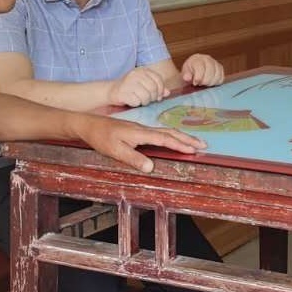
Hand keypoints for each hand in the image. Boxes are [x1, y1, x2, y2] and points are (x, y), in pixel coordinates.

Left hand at [74, 113, 203, 171]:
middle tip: (203, 145)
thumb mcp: (115, 151)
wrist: (88, 124)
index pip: (165, 139)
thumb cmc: (100, 137)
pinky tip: (172, 139)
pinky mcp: (137, 130)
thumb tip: (151, 167)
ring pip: (165, 131)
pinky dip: (170, 135)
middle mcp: (143, 129)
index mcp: (141, 133)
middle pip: (170, 133)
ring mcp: (141, 128)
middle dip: (187, 139)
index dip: (181, 144)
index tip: (195, 149)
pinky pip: (159, 132)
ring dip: (181, 136)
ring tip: (193, 142)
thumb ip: (133, 158)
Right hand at [110, 67, 170, 106]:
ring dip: (144, 102)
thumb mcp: (144, 84)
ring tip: (140, 100)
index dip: (160, 90)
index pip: (158, 80)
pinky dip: (136, 104)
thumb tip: (167, 93)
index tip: (157, 97)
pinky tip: (132, 101)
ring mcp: (128, 82)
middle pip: (153, 88)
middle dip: (152, 97)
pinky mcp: (123, 92)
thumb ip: (157, 87)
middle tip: (148, 100)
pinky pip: (137, 101)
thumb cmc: (130, 88)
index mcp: (142, 70)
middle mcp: (136, 74)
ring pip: (146, 96)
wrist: (111, 90)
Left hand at [180, 53, 226, 87]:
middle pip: (210, 71)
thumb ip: (186, 75)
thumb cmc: (189, 72)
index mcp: (197, 59)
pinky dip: (216, 82)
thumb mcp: (184, 74)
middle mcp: (207, 59)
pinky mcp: (220, 68)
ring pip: (217, 75)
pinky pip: (221, 77)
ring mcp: (215, 63)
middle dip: (205, 81)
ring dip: (211, 82)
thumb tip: (187, 78)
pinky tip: (210, 83)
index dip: (198, 77)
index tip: (195, 83)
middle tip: (200, 84)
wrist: (193, 70)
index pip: (200, 68)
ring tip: (204, 84)